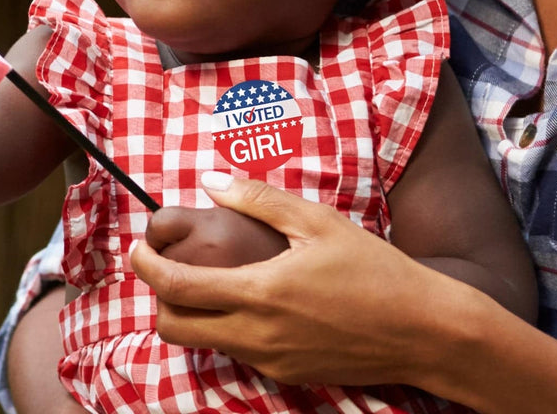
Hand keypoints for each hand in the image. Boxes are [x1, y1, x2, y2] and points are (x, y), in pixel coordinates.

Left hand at [130, 172, 464, 387]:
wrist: (419, 329)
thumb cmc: (374, 269)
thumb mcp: (318, 223)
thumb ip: (260, 199)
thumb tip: (213, 182)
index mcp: (260, 292)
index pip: (177, 288)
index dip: (146, 267)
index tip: (137, 247)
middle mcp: (255, 335)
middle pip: (174, 328)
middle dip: (159, 298)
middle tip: (169, 266)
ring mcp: (269, 360)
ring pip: (203, 343)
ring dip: (192, 312)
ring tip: (214, 277)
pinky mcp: (286, 374)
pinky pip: (238, 351)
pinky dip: (228, 326)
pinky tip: (258, 298)